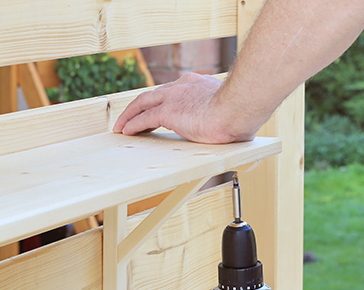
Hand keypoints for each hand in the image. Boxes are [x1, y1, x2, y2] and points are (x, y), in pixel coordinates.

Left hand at [113, 73, 257, 143]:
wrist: (238, 109)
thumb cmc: (242, 113)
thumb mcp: (232, 110)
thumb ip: (226, 114)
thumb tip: (236, 129)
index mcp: (196, 84)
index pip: (171, 91)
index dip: (160, 101)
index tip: (155, 111)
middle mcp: (182, 86)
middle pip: (153, 95)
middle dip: (139, 107)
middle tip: (130, 117)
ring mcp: (173, 98)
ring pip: (142, 103)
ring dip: (129, 115)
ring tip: (121, 126)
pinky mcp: (168, 112)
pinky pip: (144, 118)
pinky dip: (133, 124)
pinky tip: (126, 131)